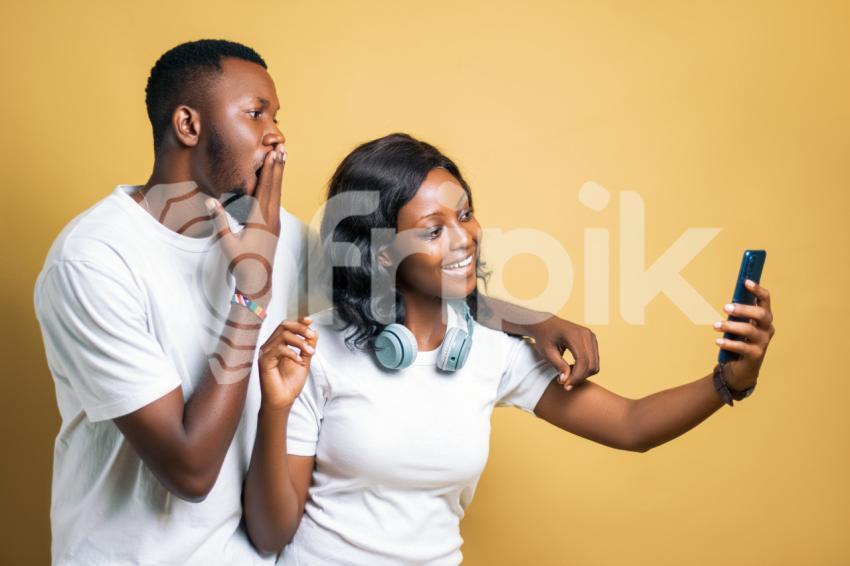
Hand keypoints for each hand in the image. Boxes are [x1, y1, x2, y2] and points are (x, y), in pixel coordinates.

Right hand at [206, 145, 286, 304]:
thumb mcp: (227, 243)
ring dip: (278, 175)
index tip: (272, 154)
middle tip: (282, 148)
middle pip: (275, 187)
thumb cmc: (241, 264)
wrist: (258, 282)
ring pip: (278, 193)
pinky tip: (276, 182)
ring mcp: (275, 223)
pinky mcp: (274, 227)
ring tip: (282, 159)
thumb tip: (210, 202)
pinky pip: (276, 202)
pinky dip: (276, 188)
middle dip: (278, 167)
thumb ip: (220, 221)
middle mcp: (271, 219)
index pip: (265, 189)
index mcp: (260, 220)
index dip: (268, 170)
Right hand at [257, 316, 317, 411]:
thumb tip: (314, 332)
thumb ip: (308, 347)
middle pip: (284, 326)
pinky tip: (298, 360)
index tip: (309, 320)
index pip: (287, 326)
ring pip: (283, 335)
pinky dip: (291, 353)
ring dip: (300, 342)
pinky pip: (278, 349)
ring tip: (310, 351)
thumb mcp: (305, 361)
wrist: (283, 400)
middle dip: (300, 328)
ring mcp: (266, 352)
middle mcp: (271, 346)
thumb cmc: (290, 384)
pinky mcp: (264, 361)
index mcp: (279, 344)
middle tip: (311, 336)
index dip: (298, 321)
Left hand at [527, 316, 599, 390]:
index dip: (576, 376)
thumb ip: (558, 365)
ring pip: (595, 364)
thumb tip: (566, 380)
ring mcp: (591, 336)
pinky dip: (585, 368)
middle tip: (565, 382)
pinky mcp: (592, 340)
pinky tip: (572, 367)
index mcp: (574, 335)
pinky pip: (594, 360)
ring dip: (583, 374)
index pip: (582, 360)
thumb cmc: (544, 337)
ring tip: (567, 373)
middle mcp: (586, 334)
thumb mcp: (547, 352)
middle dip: (579, 377)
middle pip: (591, 364)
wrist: (545, 323)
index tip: (565, 385)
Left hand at [713, 280, 775, 391]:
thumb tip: (728, 302)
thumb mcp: (738, 325)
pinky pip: (742, 347)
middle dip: (743, 309)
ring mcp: (763, 342)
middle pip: (761, 314)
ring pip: (750, 330)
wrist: (741, 368)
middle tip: (725, 307)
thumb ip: (736, 314)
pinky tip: (718, 341)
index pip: (765, 300)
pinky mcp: (756, 355)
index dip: (758, 290)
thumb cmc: (738, 341)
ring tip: (716, 325)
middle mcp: (767, 328)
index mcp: (764, 318)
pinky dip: (729, 343)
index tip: (746, 281)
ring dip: (731, 326)